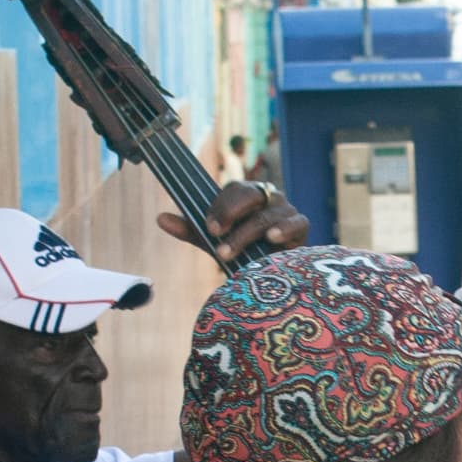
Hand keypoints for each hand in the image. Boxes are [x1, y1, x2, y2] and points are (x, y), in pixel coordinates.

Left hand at [158, 179, 307, 264]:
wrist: (272, 271)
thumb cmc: (243, 250)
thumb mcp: (214, 240)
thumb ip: (191, 229)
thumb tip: (160, 219)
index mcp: (246, 194)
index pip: (234, 189)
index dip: (221, 207)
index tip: (209, 228)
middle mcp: (267, 196)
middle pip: (251, 194)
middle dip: (231, 215)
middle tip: (214, 235)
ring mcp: (286, 210)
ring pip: (266, 216)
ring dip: (246, 233)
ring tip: (230, 252)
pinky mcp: (301, 227)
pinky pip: (296, 223)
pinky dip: (284, 229)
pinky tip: (271, 238)